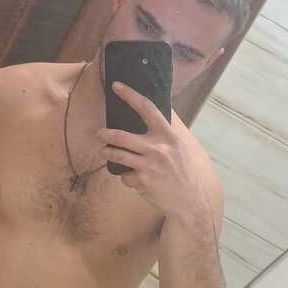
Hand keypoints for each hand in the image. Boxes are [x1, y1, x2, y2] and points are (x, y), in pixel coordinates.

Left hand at [99, 81, 210, 220]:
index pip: (147, 108)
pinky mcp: (142, 182)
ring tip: (103, 151)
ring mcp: (149, 166)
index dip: (130, 95)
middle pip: (122, 136)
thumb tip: (149, 114)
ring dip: (106, 153)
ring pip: (117, 155)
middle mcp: (158, 149)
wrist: (188, 202)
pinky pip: (124, 176)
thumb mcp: (179, 148)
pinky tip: (135, 181)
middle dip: (105, 134)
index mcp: (168, 136)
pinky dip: (127, 178)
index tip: (116, 86)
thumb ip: (164, 134)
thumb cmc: (182, 172)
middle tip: (99, 133)